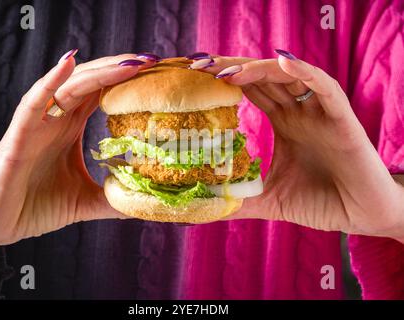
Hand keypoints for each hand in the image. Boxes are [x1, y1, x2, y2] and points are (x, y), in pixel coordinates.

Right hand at [0, 52, 154, 246]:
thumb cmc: (37, 206)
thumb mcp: (87, 201)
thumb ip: (114, 198)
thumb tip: (146, 201)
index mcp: (70, 128)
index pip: (103, 94)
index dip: (128, 82)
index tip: (158, 75)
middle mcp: (55, 119)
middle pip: (90, 83)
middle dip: (121, 69)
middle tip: (152, 60)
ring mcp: (37, 124)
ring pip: (68, 87)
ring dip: (98, 72)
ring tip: (128, 63)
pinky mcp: (18, 136)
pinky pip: (33, 103)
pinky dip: (50, 82)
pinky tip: (68, 65)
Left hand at [195, 52, 403, 238]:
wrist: (364, 216)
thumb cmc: (322, 203)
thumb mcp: (270, 200)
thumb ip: (240, 200)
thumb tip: (205, 208)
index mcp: (284, 122)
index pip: (251, 90)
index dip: (225, 80)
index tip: (196, 77)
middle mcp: (299, 111)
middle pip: (263, 77)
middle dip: (233, 68)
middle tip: (202, 65)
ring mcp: (320, 112)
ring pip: (289, 76)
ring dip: (260, 69)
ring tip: (231, 71)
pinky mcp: (343, 119)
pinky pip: (325, 87)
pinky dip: (305, 73)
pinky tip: (282, 63)